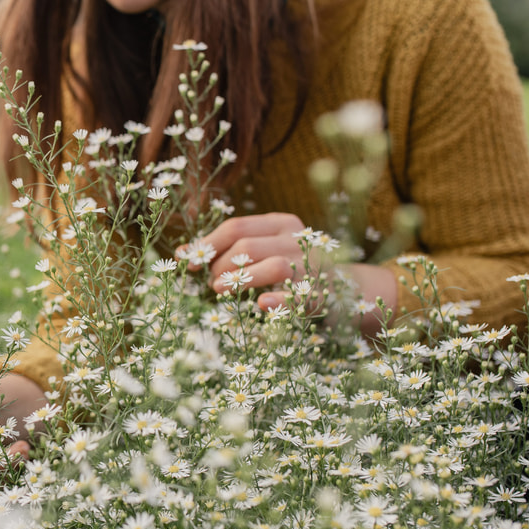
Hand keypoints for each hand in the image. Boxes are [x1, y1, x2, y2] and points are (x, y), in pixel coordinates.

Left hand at [188, 213, 311, 309]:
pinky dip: (278, 300)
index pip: (236, 228)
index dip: (207, 245)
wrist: (345, 289)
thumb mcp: (265, 249)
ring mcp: (311, 265)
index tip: (189, 262)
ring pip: (272, 266)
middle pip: (247, 247)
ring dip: (241, 280)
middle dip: (220, 266)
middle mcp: (296, 239)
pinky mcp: (320, 293)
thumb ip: (230, 248)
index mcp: (280, 223)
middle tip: (211, 283)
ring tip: (220, 291)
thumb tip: (183, 252)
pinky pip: (298, 295)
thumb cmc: (291, 267)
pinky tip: (261, 305)